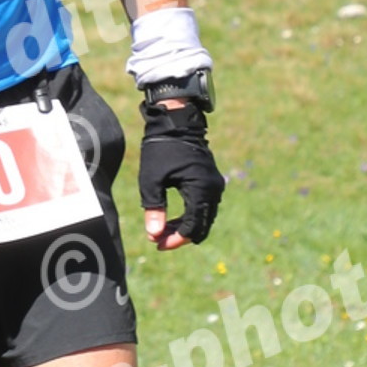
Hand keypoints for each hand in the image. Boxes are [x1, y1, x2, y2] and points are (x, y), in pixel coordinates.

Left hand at [138, 101, 224, 247]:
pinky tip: (172, 219)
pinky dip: (190, 215)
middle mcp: (213, 190)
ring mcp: (215, 185)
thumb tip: (153, 234)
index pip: (192, 226)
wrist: (176, 122)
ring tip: (162, 231)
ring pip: (204, 217)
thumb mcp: (152, 180)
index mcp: (200, 190)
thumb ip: (154, 208)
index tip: (157, 244)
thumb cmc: (161, 149)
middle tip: (158, 241)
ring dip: (185, 227)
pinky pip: (204, 206)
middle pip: (201, 226)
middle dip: (180, 236)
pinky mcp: (211, 181)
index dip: (175, 239)